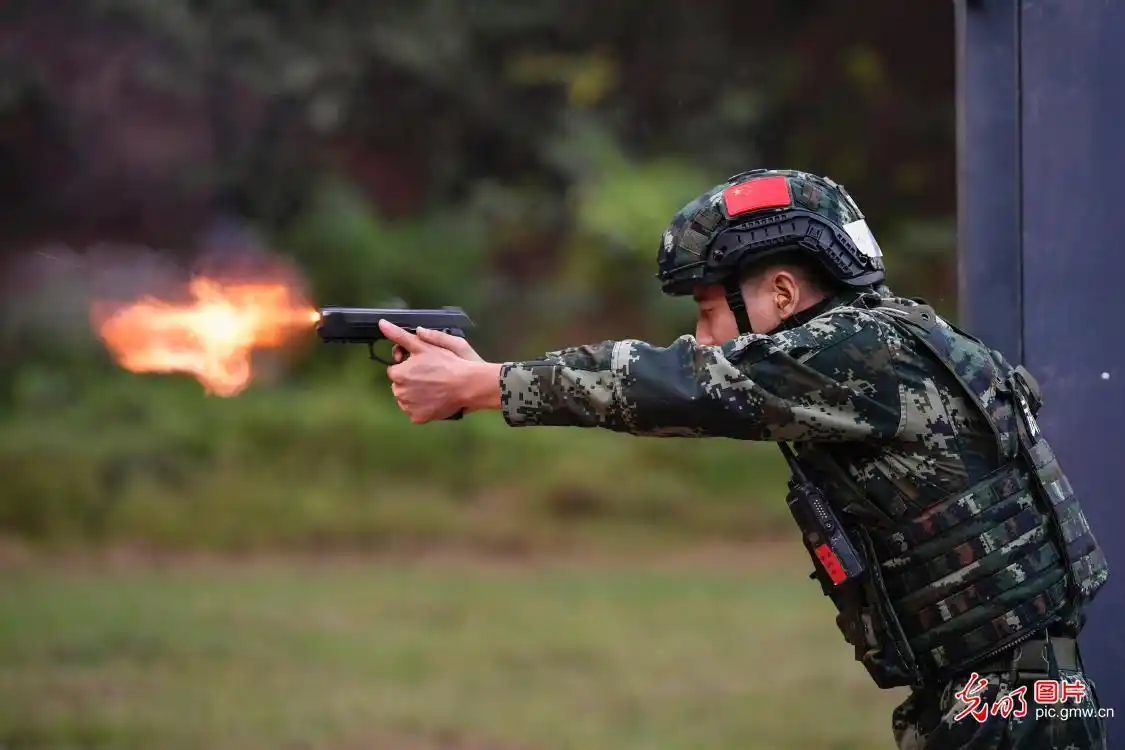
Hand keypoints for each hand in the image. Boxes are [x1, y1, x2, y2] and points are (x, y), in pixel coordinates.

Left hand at [380, 321, 497, 421]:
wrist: (467, 384)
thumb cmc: (447, 363)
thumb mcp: (423, 345)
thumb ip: (400, 335)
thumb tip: (382, 324)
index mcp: (398, 374)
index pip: (395, 369)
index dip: (407, 365)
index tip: (421, 364)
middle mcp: (399, 393)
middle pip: (399, 385)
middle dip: (410, 380)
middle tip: (430, 375)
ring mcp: (408, 407)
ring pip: (406, 399)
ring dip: (415, 394)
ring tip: (433, 387)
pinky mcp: (419, 418)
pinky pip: (415, 412)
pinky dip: (422, 407)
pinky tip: (434, 399)